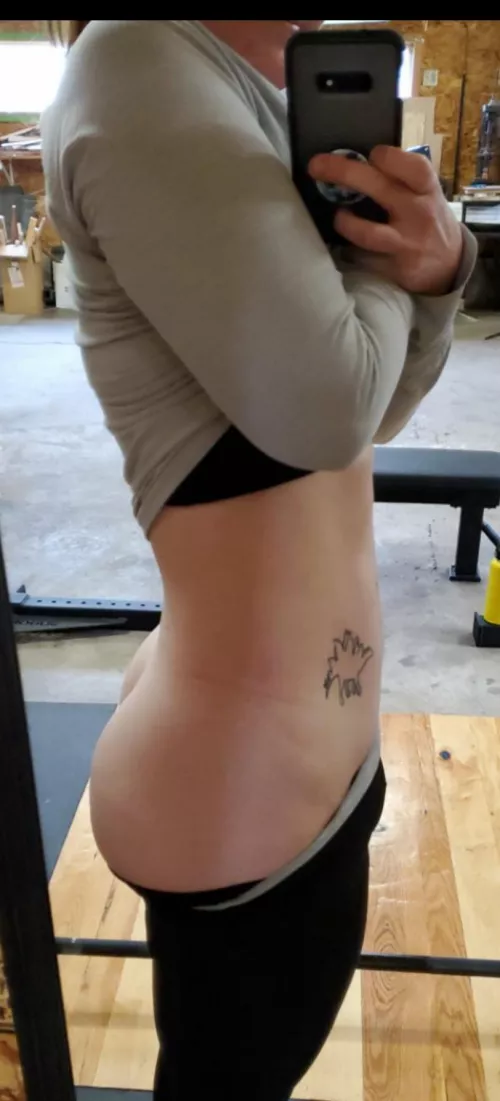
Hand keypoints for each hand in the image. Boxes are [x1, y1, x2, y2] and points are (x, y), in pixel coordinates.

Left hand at [309, 146, 462, 295]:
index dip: (385, 156)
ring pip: (368, 233)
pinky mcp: (397, 268)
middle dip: (343, 172)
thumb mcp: (425, 194)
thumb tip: (354, 162)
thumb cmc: (429, 219)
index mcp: (427, 189)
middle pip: (379, 187)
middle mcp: (418, 213)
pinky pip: (365, 259)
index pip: (409, 166)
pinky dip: (351, 252)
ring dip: (346, 223)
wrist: (450, 264)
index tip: (369, 155)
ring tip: (338, 217)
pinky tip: (345, 246)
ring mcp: (407, 243)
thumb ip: (399, 179)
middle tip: (317, 166)